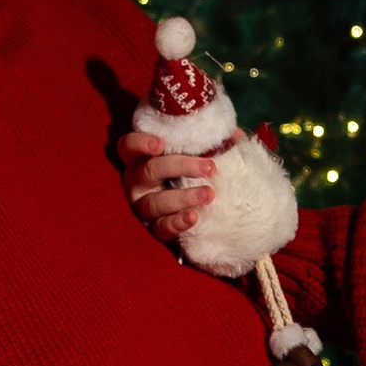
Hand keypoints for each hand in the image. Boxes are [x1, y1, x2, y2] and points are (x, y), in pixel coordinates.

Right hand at [120, 124, 215, 245]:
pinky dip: (177, 222)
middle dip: (180, 167)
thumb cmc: (190, 173)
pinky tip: (194, 217)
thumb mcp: (196, 154)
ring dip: (183, 197)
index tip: (161, 144)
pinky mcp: (154, 228)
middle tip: (210, 167)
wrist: (194, 210)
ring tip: (209, 194)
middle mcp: (136, 182)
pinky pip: (161, 227)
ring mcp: (143, 206)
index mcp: (142, 158)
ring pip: (155, 202)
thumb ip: (210, 143)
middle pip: (149, 171)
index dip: (140, 143)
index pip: (128, 146)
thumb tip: (236, 136)